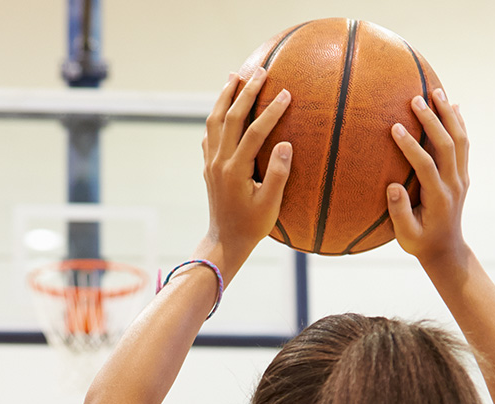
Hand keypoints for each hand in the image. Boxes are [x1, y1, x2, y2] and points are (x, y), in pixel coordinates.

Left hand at [201, 68, 292, 274]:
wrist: (224, 241)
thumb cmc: (252, 226)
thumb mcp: (270, 205)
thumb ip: (278, 175)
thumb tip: (285, 145)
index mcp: (235, 170)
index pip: (255, 132)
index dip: (271, 111)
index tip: (286, 94)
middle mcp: (219, 162)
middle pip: (231, 118)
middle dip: (245, 92)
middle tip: (260, 71)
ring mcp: (211, 163)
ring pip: (214, 121)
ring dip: (225, 97)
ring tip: (234, 76)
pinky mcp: (208, 166)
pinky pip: (209, 133)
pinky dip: (216, 115)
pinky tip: (223, 107)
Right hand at [385, 88, 470, 269]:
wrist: (446, 249)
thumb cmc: (420, 242)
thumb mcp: (406, 236)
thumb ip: (399, 212)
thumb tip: (393, 187)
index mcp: (439, 198)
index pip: (426, 166)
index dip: (412, 147)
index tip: (395, 128)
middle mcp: (454, 184)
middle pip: (448, 145)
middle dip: (432, 120)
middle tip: (415, 100)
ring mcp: (461, 177)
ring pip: (460, 140)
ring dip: (448, 114)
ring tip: (436, 91)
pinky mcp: (462, 173)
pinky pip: (464, 144)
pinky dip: (459, 123)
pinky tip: (452, 105)